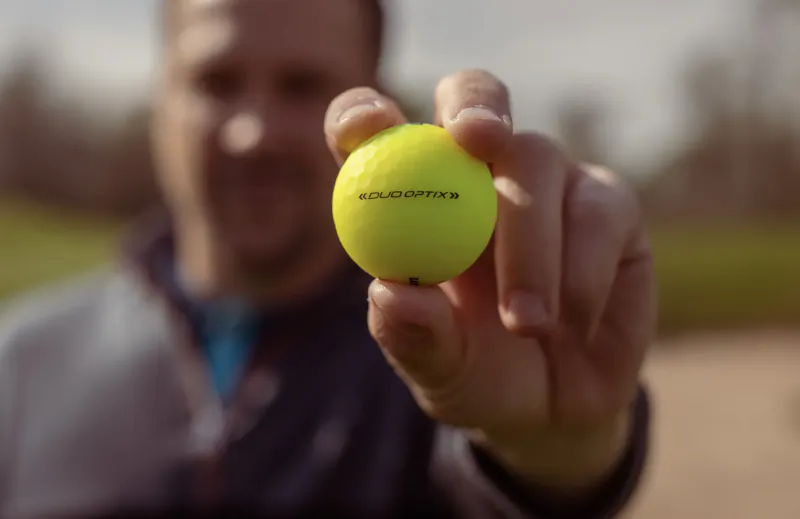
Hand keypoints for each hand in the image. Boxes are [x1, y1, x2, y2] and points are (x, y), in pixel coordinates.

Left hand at [324, 70, 654, 490]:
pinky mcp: (608, 203)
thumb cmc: (477, 374)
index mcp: (412, 197)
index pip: (375, 132)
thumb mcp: (439, 369)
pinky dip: (583, 271)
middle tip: (475, 140)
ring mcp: (547, 181)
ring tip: (526, 324)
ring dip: (531, 245)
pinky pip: (600, 210)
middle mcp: (478, 173)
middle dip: (472, 107)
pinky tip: (573, 321)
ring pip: (537, 160)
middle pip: (471, 98)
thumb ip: (415, 336)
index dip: (363, 116)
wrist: (555, 408)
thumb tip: (389, 294)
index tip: (366, 131)